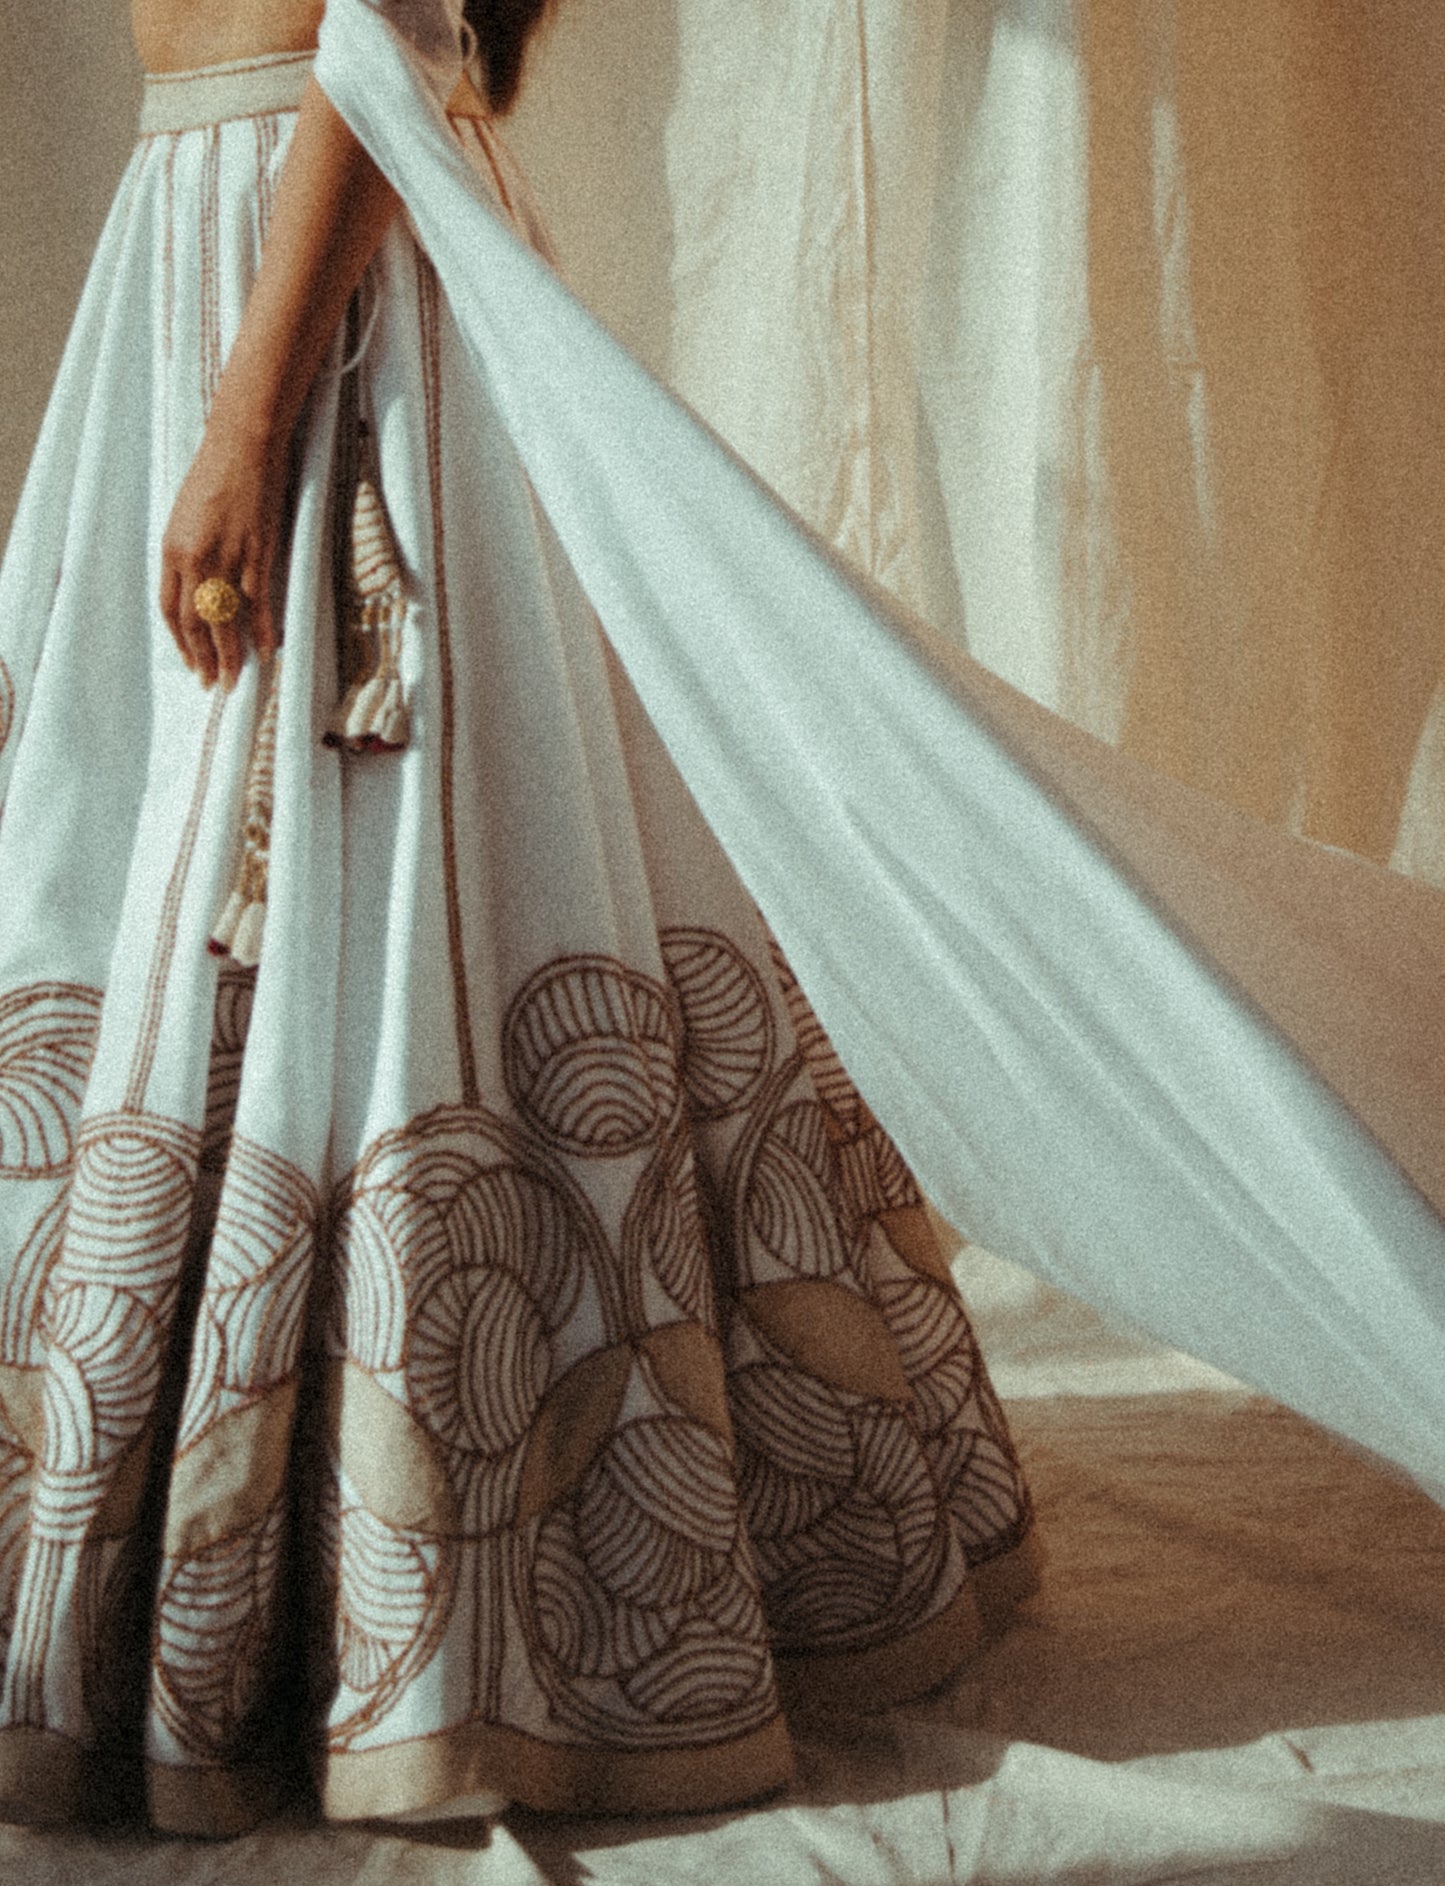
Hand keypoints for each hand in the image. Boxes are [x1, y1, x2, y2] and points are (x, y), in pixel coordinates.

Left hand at [159, 404, 287, 689]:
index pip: (170, 608)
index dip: (180, 641)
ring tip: (235, 681)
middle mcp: (195, 559)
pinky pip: (258, 603)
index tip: (191, 662)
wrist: (242, 443)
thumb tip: (199, 585)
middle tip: (213, 684)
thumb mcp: (187, 514)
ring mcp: (227, 558)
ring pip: (225, 620)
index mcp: (172, 549)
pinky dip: (261, 631)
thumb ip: (189, 551)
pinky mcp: (257, 553)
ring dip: (230, 655)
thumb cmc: (215, 472)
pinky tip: (266, 652)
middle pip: (195, 622)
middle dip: (203, 658)